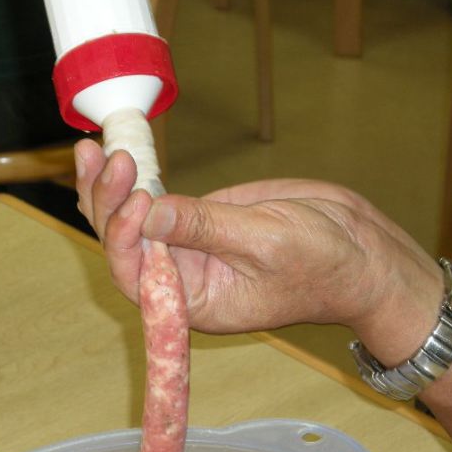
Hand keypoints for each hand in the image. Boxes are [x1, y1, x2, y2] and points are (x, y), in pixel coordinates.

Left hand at [74, 139, 441, 362]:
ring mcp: (188, 246)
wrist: (360, 252)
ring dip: (110, 188)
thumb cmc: (324, 263)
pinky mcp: (198, 218)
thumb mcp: (266, 241)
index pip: (138, 275)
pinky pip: (155, 202)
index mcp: (195, 301)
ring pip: (131, 222)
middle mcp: (182, 278)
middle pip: (124, 245)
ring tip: (91, 150)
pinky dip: (135, 181)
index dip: (126, 235)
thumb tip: (147, 212)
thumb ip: (204, 227)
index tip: (139, 196)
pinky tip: (118, 156)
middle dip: (107, 203)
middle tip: (104, 157)